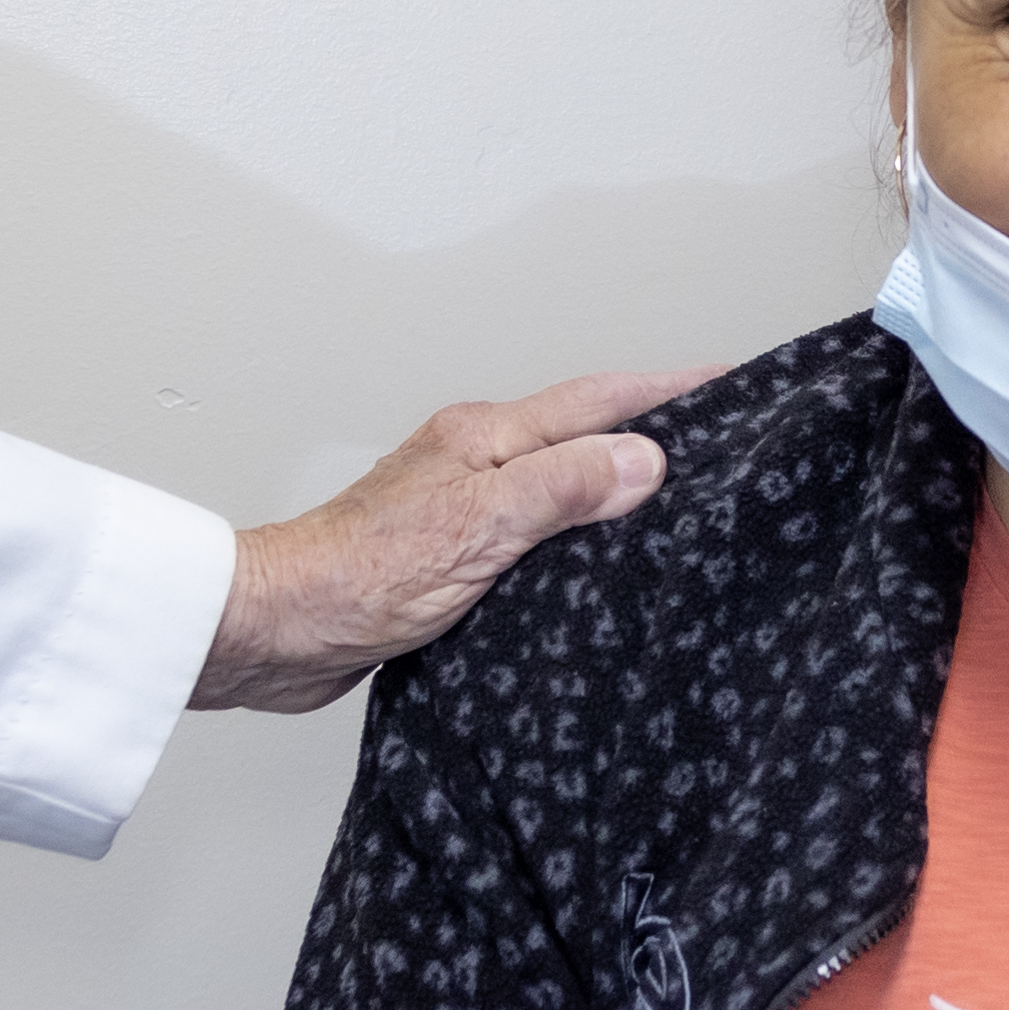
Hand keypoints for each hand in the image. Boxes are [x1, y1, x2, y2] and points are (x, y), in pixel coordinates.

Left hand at [189, 370, 700, 711]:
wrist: (277, 631)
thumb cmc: (357, 578)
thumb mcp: (478, 528)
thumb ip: (562, 489)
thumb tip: (644, 458)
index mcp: (485, 438)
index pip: (598, 401)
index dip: (668, 390)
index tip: (731, 379)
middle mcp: (474, 461)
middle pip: (582, 431)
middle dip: (652, 425)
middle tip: (724, 430)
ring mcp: (460, 506)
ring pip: (558, 480)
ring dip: (614, 478)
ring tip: (679, 490)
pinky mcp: (448, 556)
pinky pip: (533, 529)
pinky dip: (576, 532)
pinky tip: (595, 559)